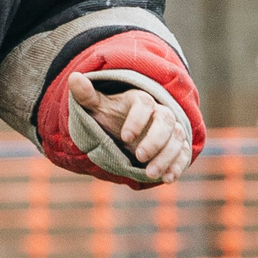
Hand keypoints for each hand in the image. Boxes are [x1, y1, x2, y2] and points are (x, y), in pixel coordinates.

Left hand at [69, 72, 190, 183]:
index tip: (124, 137)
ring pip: (177, 138)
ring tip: (150, 174)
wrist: (124, 130)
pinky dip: (179, 165)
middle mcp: (160, 113)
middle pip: (166, 121)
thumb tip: (74, 78)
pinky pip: (184, 152)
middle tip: (139, 157)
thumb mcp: (96, 106)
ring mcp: (171, 130)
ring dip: (166, 157)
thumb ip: (87, 95)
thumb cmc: (110, 116)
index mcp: (141, 100)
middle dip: (155, 140)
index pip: (144, 105)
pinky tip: (168, 178)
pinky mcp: (177, 146)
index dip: (137, 120)